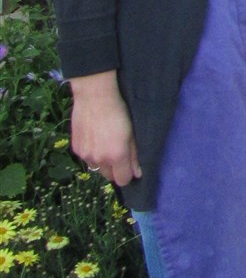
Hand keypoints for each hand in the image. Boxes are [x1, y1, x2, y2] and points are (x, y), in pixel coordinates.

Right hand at [70, 72, 140, 187]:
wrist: (95, 97)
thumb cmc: (119, 112)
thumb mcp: (132, 133)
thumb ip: (134, 156)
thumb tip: (137, 173)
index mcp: (116, 156)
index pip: (122, 180)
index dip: (128, 174)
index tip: (130, 166)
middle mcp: (99, 159)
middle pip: (109, 176)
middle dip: (115, 169)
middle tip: (118, 152)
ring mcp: (85, 154)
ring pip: (96, 167)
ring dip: (102, 161)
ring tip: (106, 143)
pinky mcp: (76, 148)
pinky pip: (86, 158)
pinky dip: (91, 153)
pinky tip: (95, 138)